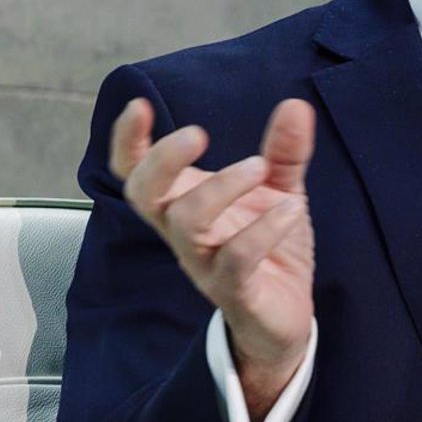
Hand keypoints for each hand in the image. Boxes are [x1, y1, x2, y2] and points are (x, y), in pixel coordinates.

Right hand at [111, 96, 315, 419]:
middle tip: (198, 134)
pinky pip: (236, 260)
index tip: (138, 105)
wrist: (286, 315)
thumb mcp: (279, 191)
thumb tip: (295, 105)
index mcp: (184, 203)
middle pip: (144, 195)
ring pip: (187, 224)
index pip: (136, 172)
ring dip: (221, 187)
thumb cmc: (270, 248)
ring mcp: (205, 264)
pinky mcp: (235, 292)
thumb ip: (283, 151)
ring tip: (260, 167)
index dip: (127, 141)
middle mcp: (184, 234)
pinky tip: (292, 209)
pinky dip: (263, 230)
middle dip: (162, 161)